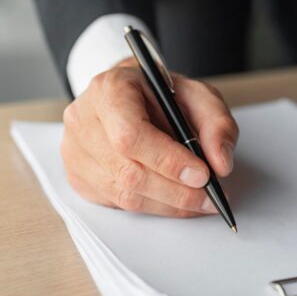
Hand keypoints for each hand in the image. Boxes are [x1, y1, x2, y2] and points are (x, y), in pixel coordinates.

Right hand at [61, 58, 238, 216]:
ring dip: (169, 204)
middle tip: (210, 197)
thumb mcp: (198, 94)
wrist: (129, 94)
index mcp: (110, 89)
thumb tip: (220, 163)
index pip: (131, 134)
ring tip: (200, 201)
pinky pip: (118, 203)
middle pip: (128, 170)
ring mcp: (76, 150)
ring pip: (124, 192)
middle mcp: (84, 119)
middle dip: (176, 191)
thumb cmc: (159, 93)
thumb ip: (216, 124)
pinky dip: (154, 206)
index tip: (202, 175)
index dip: (168, 160)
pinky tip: (175, 199)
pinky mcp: (78, 176)